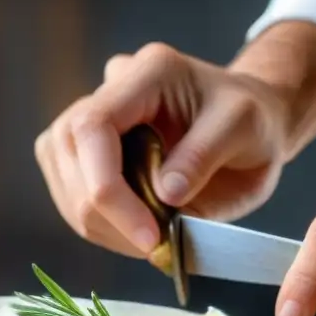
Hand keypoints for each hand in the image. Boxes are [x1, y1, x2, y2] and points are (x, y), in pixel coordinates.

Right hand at [34, 44, 292, 257]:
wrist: (252, 124)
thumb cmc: (252, 120)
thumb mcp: (245, 129)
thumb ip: (205, 155)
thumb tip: (165, 192)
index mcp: (148, 74)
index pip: (93, 126)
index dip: (106, 186)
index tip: (147, 233)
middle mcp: (110, 91)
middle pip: (66, 153)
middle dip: (103, 212)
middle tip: (154, 242)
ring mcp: (94, 122)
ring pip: (64, 179)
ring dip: (99, 223)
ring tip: (149, 239)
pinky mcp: (89, 155)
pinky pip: (72, 195)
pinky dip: (101, 226)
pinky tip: (136, 231)